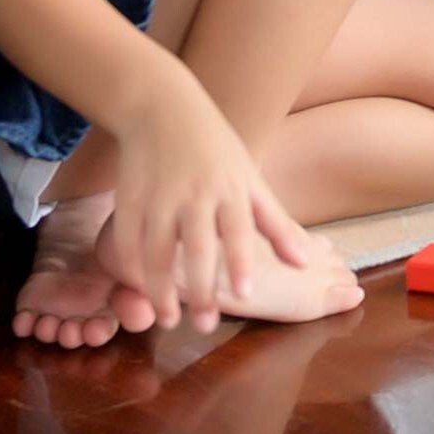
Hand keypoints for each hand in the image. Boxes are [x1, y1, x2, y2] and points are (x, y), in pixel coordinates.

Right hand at [90, 60, 323, 332]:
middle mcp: (194, 194)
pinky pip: (127, 241)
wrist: (162, 108)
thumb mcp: (252, 180)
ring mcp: (158, 197)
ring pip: (156, 251)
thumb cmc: (217, 149)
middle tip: (205, 325)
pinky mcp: (128, 199)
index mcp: (230, 189)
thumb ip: (278, 224)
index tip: (244, 294)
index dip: (240, 262)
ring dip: (160, 288)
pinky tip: (140, 290)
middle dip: (200, 288)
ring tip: (169, 319)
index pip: (238, 230)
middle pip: (196, 247)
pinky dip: (131, 268)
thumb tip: (306, 262)